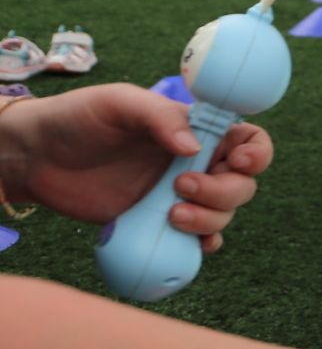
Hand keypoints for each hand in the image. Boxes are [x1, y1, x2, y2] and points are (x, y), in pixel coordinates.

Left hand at [4, 84, 272, 252]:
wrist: (36, 158)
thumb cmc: (77, 118)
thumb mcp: (118, 103)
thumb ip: (158, 117)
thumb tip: (194, 148)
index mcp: (196, 130)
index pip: (249, 140)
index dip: (257, 153)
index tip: (237, 162)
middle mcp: (196, 163)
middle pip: (242, 183)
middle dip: (224, 191)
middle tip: (180, 187)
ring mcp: (179, 196)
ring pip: (223, 213)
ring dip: (209, 218)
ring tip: (170, 215)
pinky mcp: (159, 223)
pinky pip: (198, 238)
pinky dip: (204, 244)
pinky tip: (194, 245)